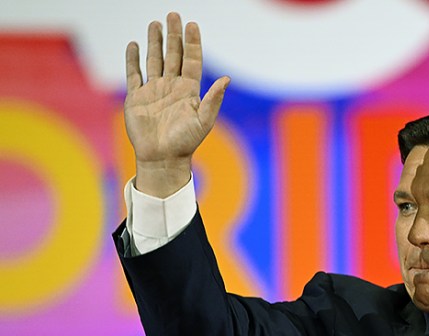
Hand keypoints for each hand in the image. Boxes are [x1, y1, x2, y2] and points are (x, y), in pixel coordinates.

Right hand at [124, 12, 228, 197]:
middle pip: (173, 55)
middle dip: (173, 35)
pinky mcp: (136, 98)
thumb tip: (227, 80)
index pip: (191, 60)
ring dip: (154, 42)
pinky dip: (132, 60)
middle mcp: (172, 87)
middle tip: (173, 15)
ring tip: (155, 24)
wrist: (162, 158)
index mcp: (189, 90)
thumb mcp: (204, 121)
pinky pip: (134, 74)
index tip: (193, 25)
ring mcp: (153, 91)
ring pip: (154, 60)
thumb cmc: (185, 143)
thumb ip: (213, 99)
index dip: (192, 43)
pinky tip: (133, 45)